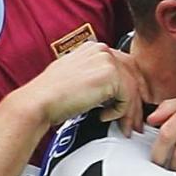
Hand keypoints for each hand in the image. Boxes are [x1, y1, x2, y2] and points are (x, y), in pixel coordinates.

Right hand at [21, 41, 142, 133]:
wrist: (40, 101)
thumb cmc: (53, 95)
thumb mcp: (78, 78)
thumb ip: (96, 77)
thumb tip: (114, 91)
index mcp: (94, 48)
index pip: (125, 67)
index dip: (130, 90)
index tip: (130, 108)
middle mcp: (101, 50)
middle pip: (132, 77)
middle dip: (135, 103)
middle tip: (134, 123)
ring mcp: (106, 60)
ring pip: (132, 90)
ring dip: (129, 113)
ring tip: (123, 127)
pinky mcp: (110, 75)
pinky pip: (127, 98)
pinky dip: (119, 112)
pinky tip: (103, 117)